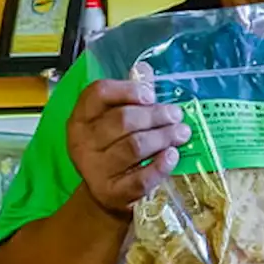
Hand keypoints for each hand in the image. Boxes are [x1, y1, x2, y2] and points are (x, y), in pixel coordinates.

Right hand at [66, 71, 191, 215]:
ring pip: (133, 147)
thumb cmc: (114, 149)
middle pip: (122, 120)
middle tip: (177, 115)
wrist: (106, 194)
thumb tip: (144, 69)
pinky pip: (140, 178)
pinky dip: (160, 166)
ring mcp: (94, 170)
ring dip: (163, 137)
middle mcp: (82, 142)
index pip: (98, 93)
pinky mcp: (112, 194)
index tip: (151, 95)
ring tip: (182, 133)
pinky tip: (173, 156)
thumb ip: (130, 96)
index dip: (128, 90)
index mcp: (80, 118)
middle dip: (155, 115)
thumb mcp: (115, 120)